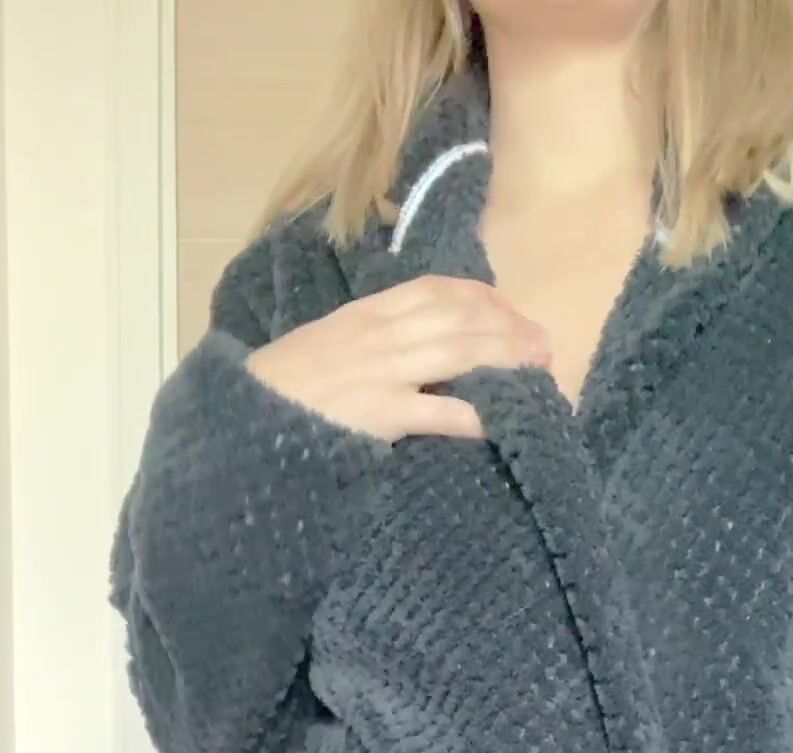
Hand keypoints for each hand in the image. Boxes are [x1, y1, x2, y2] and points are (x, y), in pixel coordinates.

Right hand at [244, 274, 550, 443]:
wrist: (248, 415)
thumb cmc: (283, 387)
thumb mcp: (325, 344)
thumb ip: (367, 338)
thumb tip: (407, 342)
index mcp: (367, 312)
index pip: (436, 290)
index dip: (480, 297)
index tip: (508, 309)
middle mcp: (382, 334)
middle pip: (459, 318)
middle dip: (508, 328)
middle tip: (543, 344)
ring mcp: (384, 372)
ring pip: (460, 354)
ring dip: (506, 361)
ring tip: (538, 371)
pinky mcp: (382, 413)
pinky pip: (441, 410)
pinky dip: (477, 414)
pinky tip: (502, 420)